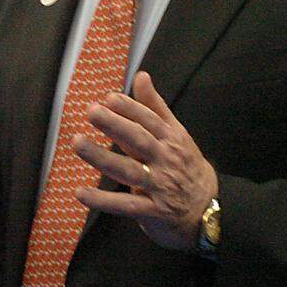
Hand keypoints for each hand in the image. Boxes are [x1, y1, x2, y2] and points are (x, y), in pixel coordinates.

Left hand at [73, 71, 217, 250]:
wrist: (209, 209)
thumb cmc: (186, 166)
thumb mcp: (176, 134)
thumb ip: (155, 106)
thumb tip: (141, 76)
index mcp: (170, 139)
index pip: (149, 120)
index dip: (129, 108)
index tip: (108, 98)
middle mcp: (165, 160)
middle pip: (139, 140)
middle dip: (115, 125)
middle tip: (92, 112)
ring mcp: (159, 186)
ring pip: (129, 170)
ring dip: (102, 158)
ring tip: (77, 144)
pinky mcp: (152, 211)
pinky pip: (126, 204)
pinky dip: (104, 200)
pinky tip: (81, 193)